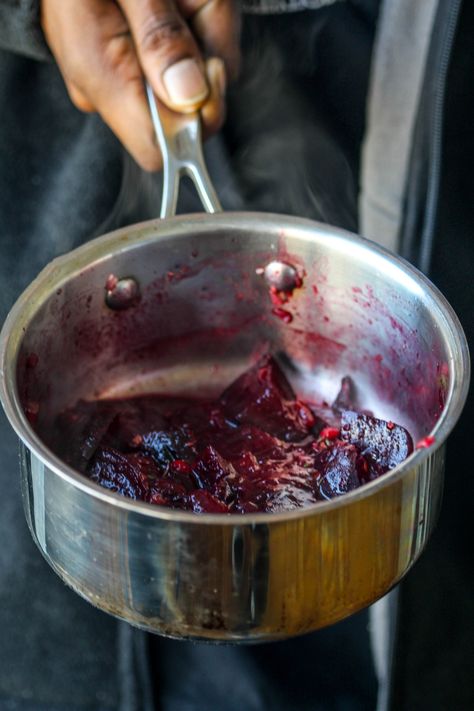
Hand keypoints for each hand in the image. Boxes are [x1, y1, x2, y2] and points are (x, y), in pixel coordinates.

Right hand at [41, 0, 239, 170]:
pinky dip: (197, 32)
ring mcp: (120, 79)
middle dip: (207, 68)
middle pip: (183, 118)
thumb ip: (160, 37)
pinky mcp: (131, 66)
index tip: (212, 71)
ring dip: (205, 41)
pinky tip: (180, 4)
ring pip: (193, 88)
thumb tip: (189, 96)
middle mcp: (110, 89)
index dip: (194, 123)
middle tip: (194, 9)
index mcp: (102, 76)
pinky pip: (183, 66)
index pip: (157, 149)